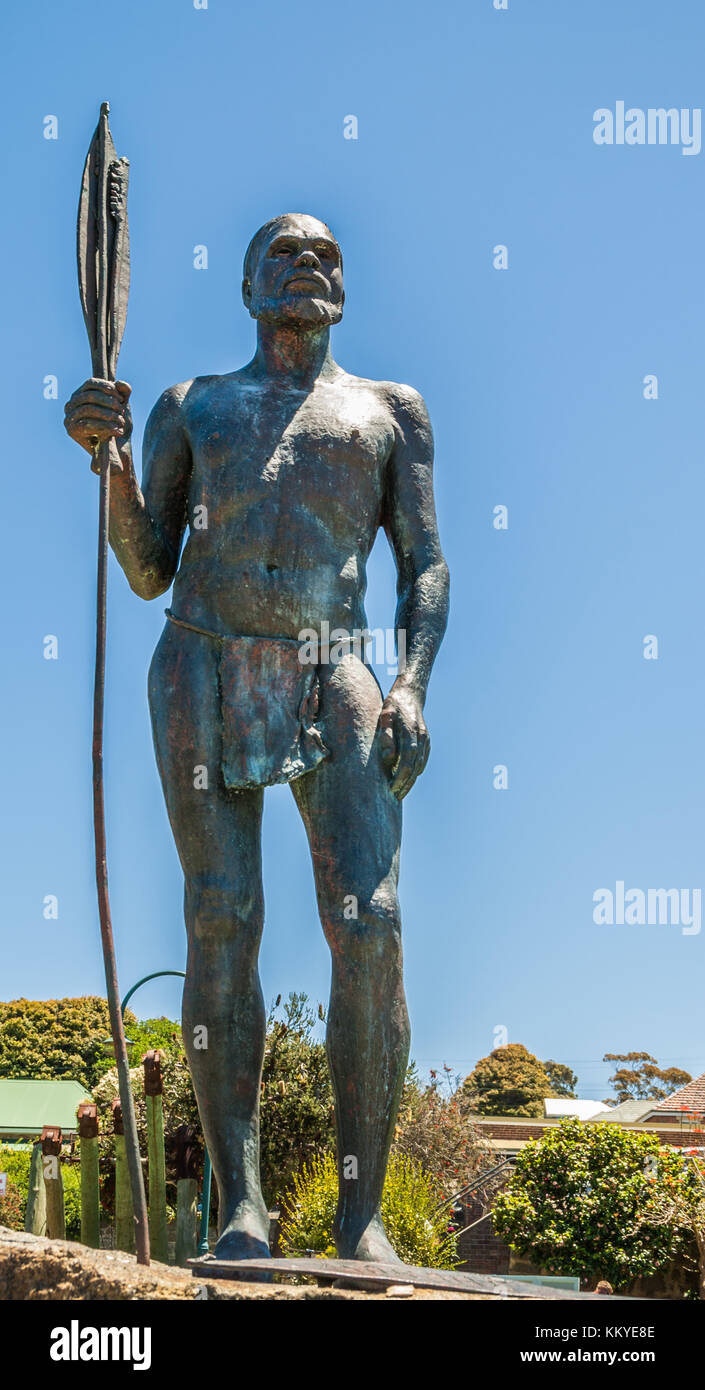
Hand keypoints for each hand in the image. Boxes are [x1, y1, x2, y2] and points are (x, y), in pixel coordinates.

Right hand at [64, 378, 131, 469]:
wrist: (116, 451)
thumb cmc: (116, 425)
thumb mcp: (121, 407)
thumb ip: (123, 393)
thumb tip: (121, 383)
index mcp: (81, 395)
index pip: (91, 383)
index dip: (106, 387)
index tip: (121, 398)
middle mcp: (71, 404)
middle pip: (90, 395)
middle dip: (109, 402)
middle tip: (121, 410)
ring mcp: (69, 417)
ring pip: (88, 409)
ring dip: (108, 414)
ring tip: (121, 421)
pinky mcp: (72, 430)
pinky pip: (88, 424)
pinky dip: (105, 426)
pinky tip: (117, 430)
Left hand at [378, 685, 429, 799]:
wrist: (410, 694)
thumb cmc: (394, 705)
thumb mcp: (385, 715)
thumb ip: (386, 735)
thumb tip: (389, 757)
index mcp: (412, 733)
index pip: (408, 761)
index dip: (400, 777)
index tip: (392, 788)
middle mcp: (422, 738)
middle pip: (416, 767)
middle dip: (406, 783)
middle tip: (395, 796)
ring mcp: (426, 740)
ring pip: (420, 766)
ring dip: (411, 780)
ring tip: (400, 791)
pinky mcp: (426, 741)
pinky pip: (422, 761)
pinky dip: (415, 772)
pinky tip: (406, 779)